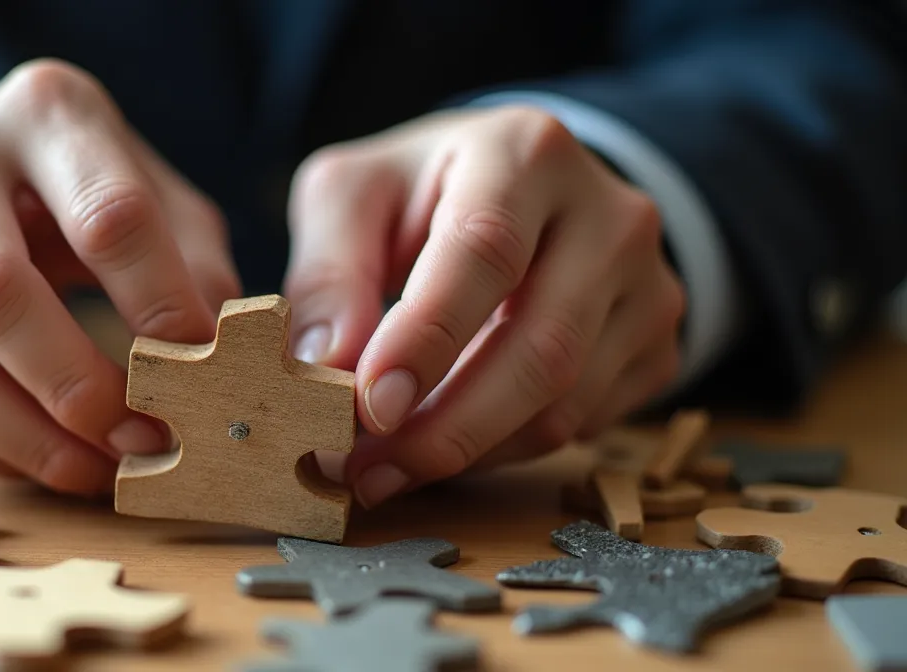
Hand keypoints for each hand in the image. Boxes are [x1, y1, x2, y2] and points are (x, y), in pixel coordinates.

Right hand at [0, 59, 239, 494]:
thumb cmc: (79, 189)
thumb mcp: (152, 194)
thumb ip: (196, 264)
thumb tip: (235, 359)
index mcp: (43, 112)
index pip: (108, 216)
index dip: (161, 306)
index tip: (202, 370)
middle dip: (77, 388)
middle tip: (142, 440)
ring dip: (29, 440)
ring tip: (99, 469)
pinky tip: (40, 460)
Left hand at [284, 106, 684, 507]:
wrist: (521, 194)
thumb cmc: (421, 194)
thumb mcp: (351, 197)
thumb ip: (328, 272)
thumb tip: (325, 366)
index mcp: (527, 153)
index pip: (485, 249)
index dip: (427, 337)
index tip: (370, 405)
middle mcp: (611, 216)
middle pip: (543, 345)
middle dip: (447, 426)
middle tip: (365, 469)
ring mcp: (649, 286)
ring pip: (566, 403)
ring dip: (468, 452)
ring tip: (386, 469)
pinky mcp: (658, 348)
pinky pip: (583, 426)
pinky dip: (502, 454)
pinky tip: (443, 446)